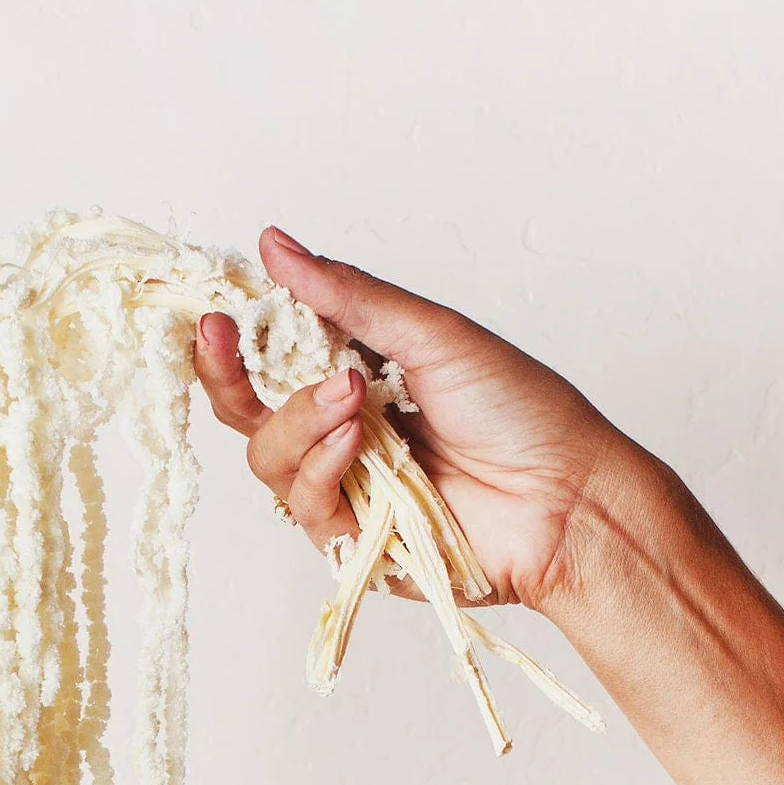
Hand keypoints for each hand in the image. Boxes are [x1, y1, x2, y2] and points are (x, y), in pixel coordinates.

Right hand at [192, 227, 627, 612]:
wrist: (566, 498)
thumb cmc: (521, 412)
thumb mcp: (432, 334)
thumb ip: (348, 297)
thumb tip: (275, 246)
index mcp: (357, 372)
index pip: (271, 355)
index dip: (234, 336)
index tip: (217, 310)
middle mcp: (342, 429)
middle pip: (247, 410)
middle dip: (227, 374)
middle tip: (224, 338)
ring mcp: (346, 486)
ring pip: (268, 457)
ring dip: (299, 420)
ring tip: (352, 399)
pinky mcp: (355, 539)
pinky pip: (304, 506)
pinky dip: (323, 467)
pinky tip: (360, 442)